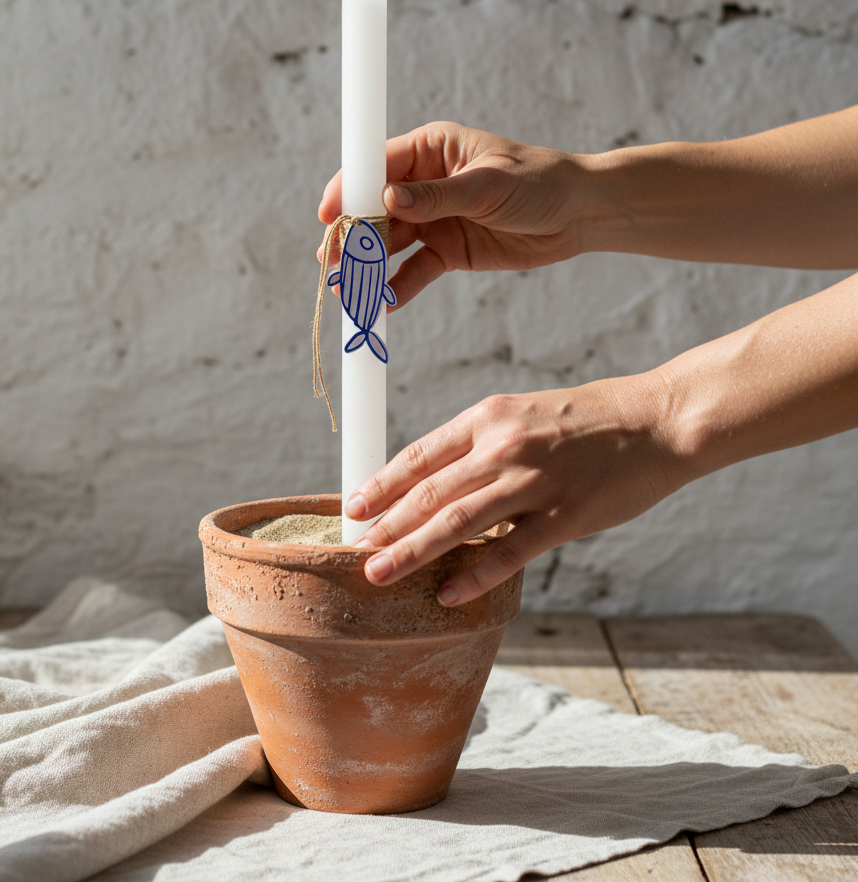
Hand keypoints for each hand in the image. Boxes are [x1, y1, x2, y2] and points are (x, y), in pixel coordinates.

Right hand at [318, 122, 593, 309]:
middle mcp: (423, 184)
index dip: (347, 189)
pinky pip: (413, 271)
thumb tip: (388, 198)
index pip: (375, 166)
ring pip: (388, 244)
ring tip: (348, 290)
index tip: (328, 214)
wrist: (579, 214)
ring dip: (367, 267)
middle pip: (373, 209)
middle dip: (351, 236)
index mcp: (430, 150)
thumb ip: (437, 196)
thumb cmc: (538, 182)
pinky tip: (382, 303)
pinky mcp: (446, 251)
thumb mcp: (488, 186)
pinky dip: (397, 287)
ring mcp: (432, 219)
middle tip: (332, 263)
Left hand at [344, 375, 684, 604]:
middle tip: (353, 551)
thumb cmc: (586, 421)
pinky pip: (510, 553)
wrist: (656, 422)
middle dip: (386, 525)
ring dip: (412, 551)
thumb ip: (480, 447)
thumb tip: (436, 485)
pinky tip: (447, 594)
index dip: (383, 484)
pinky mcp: (565, 517)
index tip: (354, 506)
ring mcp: (534, 483)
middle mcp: (504, 447)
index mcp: (488, 418)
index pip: (420, 456)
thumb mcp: (523, 415)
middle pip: (429, 493)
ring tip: (378, 574)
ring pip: (458, 523)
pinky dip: (475, 575)